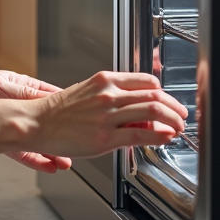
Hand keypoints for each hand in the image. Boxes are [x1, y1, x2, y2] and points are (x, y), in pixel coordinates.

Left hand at [0, 70, 73, 172]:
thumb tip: (48, 98)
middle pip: (48, 124)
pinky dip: (36, 160)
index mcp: (25, 89)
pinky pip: (23, 152)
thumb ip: (24, 94)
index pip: (52, 98)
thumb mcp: (2, 84)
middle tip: (78, 146)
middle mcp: (22, 109)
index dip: (68, 108)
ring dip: (52, 152)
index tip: (83, 116)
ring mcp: (14, 126)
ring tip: (65, 161)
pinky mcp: (4, 140)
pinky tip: (48, 166)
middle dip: (63, 136)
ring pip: (38, 141)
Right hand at [31, 71, 187, 158]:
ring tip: (177, 128)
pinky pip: (141, 135)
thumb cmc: (60, 111)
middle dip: (175, 108)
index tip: (171, 101)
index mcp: (105, 80)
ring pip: (153, 112)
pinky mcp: (105, 137)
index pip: (147, 81)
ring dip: (173, 121)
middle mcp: (108, 94)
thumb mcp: (87, 92)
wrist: (38, 123)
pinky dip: (160, 136)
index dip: (165, 92)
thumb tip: (135, 106)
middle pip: (156, 96)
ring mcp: (107, 116)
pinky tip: (165, 138)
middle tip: (181, 116)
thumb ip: (112, 96)